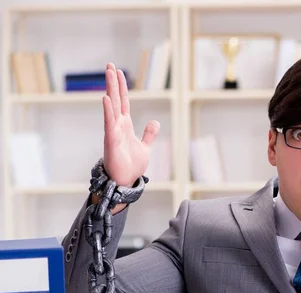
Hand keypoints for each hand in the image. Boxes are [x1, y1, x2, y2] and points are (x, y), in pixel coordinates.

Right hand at [103, 63, 159, 186]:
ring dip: (110, 89)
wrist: (125, 181)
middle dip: (113, 82)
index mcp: (125, 125)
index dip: (122, 87)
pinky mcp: (111, 140)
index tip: (118, 71)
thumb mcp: (145, 147)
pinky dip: (108, 111)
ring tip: (109, 74)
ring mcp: (113, 131)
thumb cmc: (131, 165)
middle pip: (115, 99)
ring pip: (111, 106)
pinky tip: (106, 98)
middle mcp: (117, 125)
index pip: (123, 101)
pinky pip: (109, 123)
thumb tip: (155, 121)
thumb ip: (149, 134)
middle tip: (109, 65)